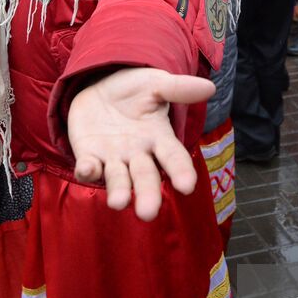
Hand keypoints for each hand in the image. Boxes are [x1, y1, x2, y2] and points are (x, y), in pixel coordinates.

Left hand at [66, 67, 215, 221]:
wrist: (100, 85)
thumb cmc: (134, 89)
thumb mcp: (156, 84)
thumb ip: (178, 88)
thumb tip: (209, 87)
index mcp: (159, 138)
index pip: (174, 158)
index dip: (181, 172)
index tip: (186, 187)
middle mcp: (138, 154)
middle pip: (145, 177)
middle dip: (147, 194)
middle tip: (148, 213)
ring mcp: (113, 158)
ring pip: (118, 179)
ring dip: (118, 191)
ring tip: (118, 203)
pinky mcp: (89, 155)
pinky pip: (88, 167)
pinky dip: (87, 170)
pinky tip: (87, 169)